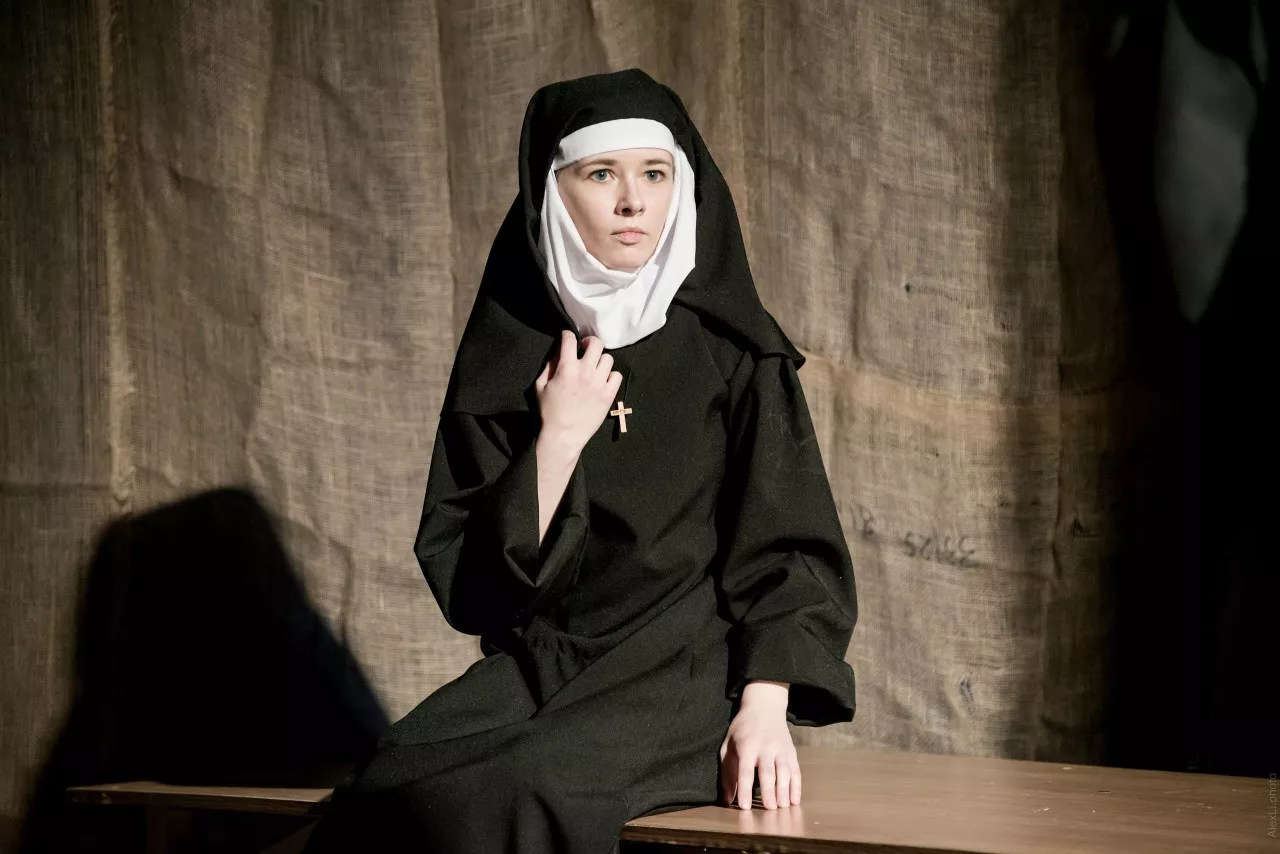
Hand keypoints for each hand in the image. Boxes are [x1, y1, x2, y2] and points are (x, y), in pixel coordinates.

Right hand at [535, 331, 621, 454]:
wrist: (563, 435)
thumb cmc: (549, 412)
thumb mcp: (540, 386)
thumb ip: (549, 366)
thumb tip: (559, 352)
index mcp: (566, 368)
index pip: (569, 339)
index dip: (568, 335)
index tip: (568, 338)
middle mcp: (585, 372)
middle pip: (596, 343)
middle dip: (589, 343)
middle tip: (586, 350)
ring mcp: (599, 383)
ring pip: (607, 358)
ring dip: (600, 361)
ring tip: (595, 368)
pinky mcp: (608, 394)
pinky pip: (617, 375)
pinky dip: (611, 376)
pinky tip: (603, 381)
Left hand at [719, 681, 799, 809]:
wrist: (764, 706)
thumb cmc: (742, 729)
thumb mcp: (728, 745)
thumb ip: (727, 771)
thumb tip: (727, 799)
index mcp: (747, 746)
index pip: (745, 770)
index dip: (744, 789)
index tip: (744, 806)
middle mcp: (765, 747)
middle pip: (768, 772)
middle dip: (769, 792)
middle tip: (769, 810)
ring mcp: (781, 749)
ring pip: (784, 772)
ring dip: (784, 791)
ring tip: (783, 808)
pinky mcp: (791, 751)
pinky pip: (795, 771)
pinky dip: (796, 786)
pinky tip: (795, 800)